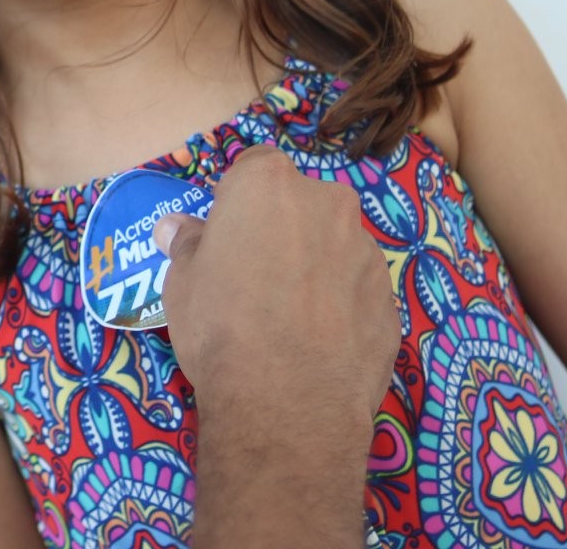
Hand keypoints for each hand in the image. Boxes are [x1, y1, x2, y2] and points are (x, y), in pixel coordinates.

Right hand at [155, 146, 397, 410]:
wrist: (289, 400)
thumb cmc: (221, 325)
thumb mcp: (182, 281)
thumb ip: (186, 244)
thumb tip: (175, 227)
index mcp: (270, 184)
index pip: (254, 166)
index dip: (238, 201)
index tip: (226, 236)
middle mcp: (327, 203)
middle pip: (301, 204)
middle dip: (282, 229)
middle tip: (255, 278)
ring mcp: (366, 250)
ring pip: (334, 246)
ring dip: (315, 266)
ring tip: (289, 319)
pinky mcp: (391, 298)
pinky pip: (356, 289)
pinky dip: (341, 305)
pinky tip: (318, 343)